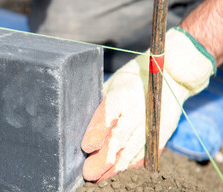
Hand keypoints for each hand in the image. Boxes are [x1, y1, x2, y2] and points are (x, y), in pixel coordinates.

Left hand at [81, 27, 215, 180]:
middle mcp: (139, 110)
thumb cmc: (132, 79)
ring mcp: (153, 124)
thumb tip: (85, 127)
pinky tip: (118, 170)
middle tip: (88, 173)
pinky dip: (131, 164)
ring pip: (132, 152)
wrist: (170, 77)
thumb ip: (103, 105)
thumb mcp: (113, 84)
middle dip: (102, 159)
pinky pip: (146, 154)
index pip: (107, 116)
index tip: (86, 147)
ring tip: (100, 177)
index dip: (96, 133)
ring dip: (115, 167)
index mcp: (123, 94)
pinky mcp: (162, 133)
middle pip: (119, 140)